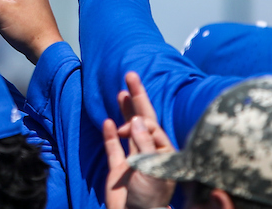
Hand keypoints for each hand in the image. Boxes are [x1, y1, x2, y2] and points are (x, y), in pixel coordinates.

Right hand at [102, 73, 175, 208]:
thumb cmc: (150, 197)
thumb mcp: (153, 170)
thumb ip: (145, 144)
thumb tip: (137, 120)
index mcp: (163, 153)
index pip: (152, 127)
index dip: (140, 122)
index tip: (128, 128)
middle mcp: (150, 153)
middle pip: (144, 120)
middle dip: (138, 97)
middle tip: (131, 75)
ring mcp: (134, 160)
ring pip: (129, 130)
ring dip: (125, 111)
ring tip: (121, 92)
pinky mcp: (118, 168)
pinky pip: (114, 147)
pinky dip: (110, 134)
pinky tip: (108, 121)